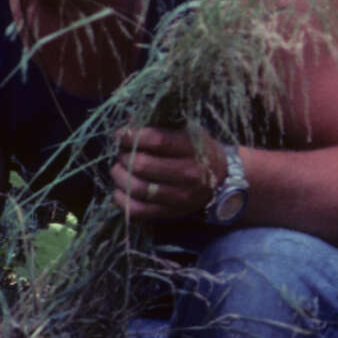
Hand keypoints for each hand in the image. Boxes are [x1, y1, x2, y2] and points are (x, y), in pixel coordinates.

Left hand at [112, 125, 231, 224]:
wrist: (220, 177)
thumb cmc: (197, 149)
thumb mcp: (187, 131)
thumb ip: (161, 127)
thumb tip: (127, 125)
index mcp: (193, 149)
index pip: (157, 141)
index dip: (132, 136)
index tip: (120, 134)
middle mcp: (189, 174)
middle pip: (143, 165)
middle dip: (124, 156)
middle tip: (120, 153)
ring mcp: (180, 197)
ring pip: (137, 188)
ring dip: (119, 177)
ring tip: (118, 169)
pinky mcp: (170, 213)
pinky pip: (137, 210)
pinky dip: (122, 199)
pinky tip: (119, 190)